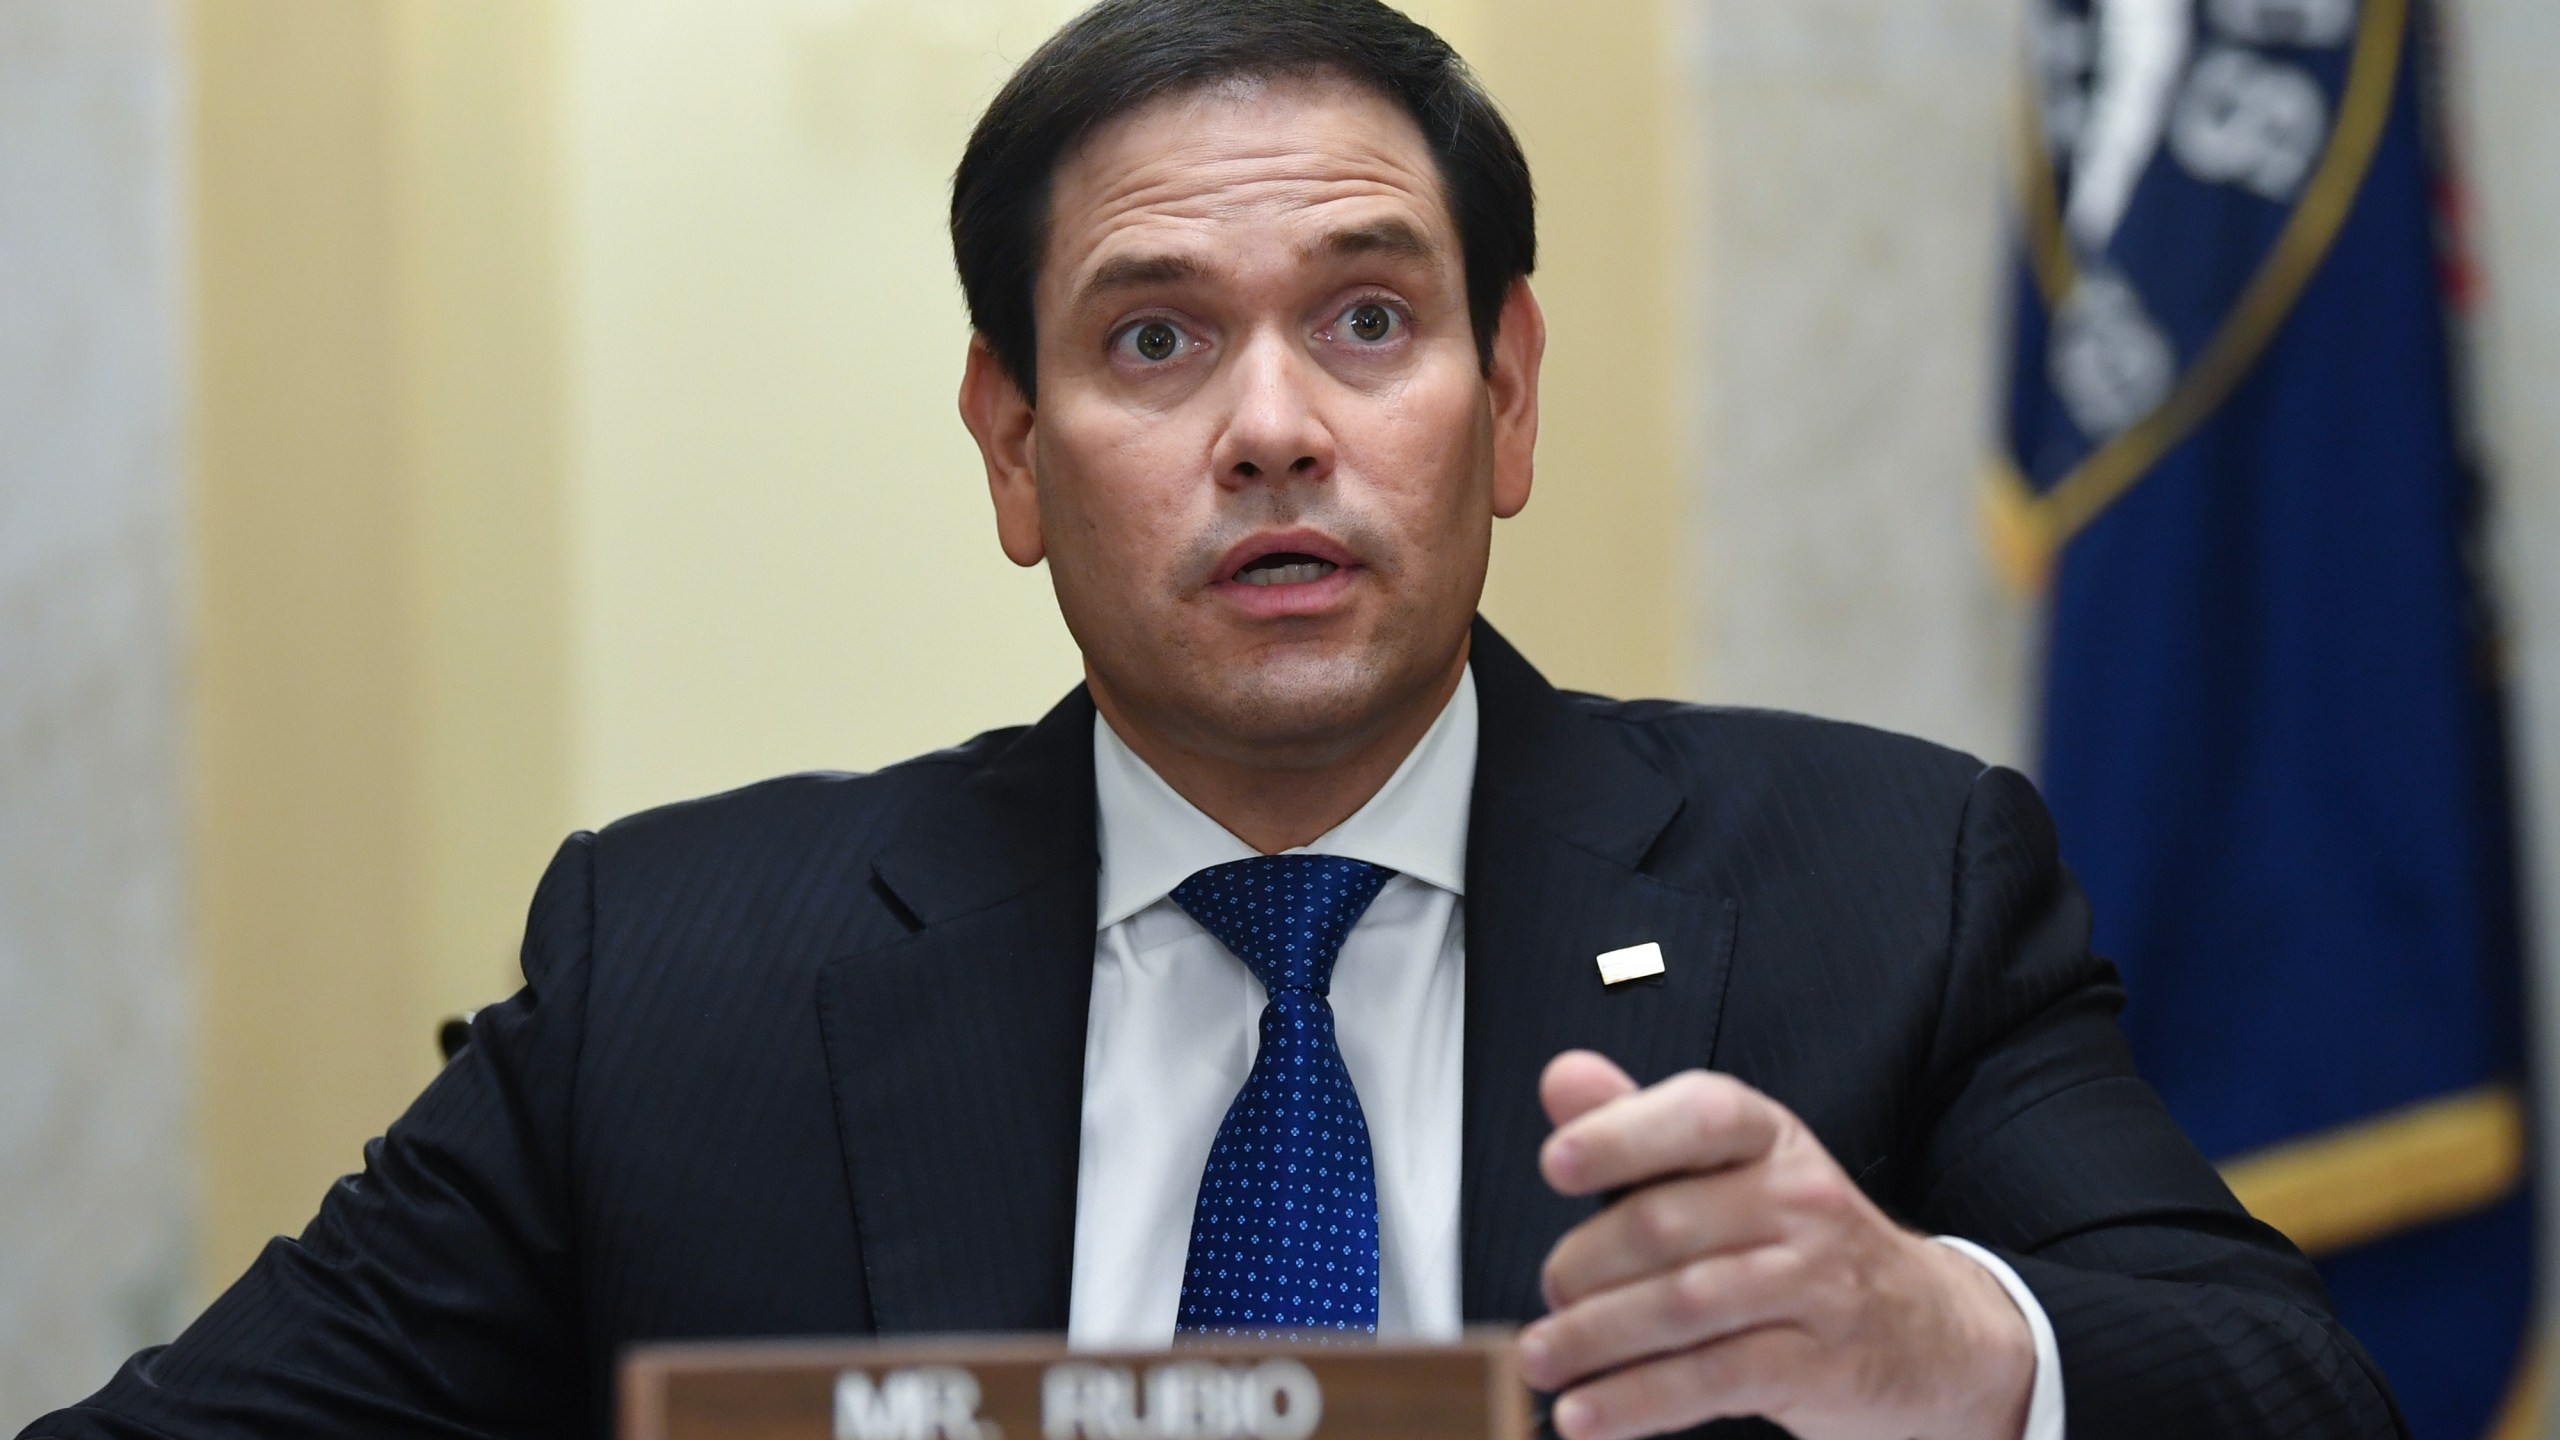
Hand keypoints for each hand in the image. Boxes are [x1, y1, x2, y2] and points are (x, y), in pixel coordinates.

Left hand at [1516, 1052, 2034, 1439]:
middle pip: (1667, 1223)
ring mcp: (1816, 1285)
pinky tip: (1585, 1414)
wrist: (1935, 1333)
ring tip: (1540, 1357)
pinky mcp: (1820, 1366)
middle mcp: (1800, 1201)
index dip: (1623, 1134)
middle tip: (1549, 1292)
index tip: (1557, 1163)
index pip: (1701, 1115)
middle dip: (1584, 1264)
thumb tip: (1561, 1078)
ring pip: (1683, 1306)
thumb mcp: (1734, 1170)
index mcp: (1770, 1139)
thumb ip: (1640, 1125)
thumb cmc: (1803, 1243)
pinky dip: (1637, 1400)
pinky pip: (1713, 1379)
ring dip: (1594, 1337)